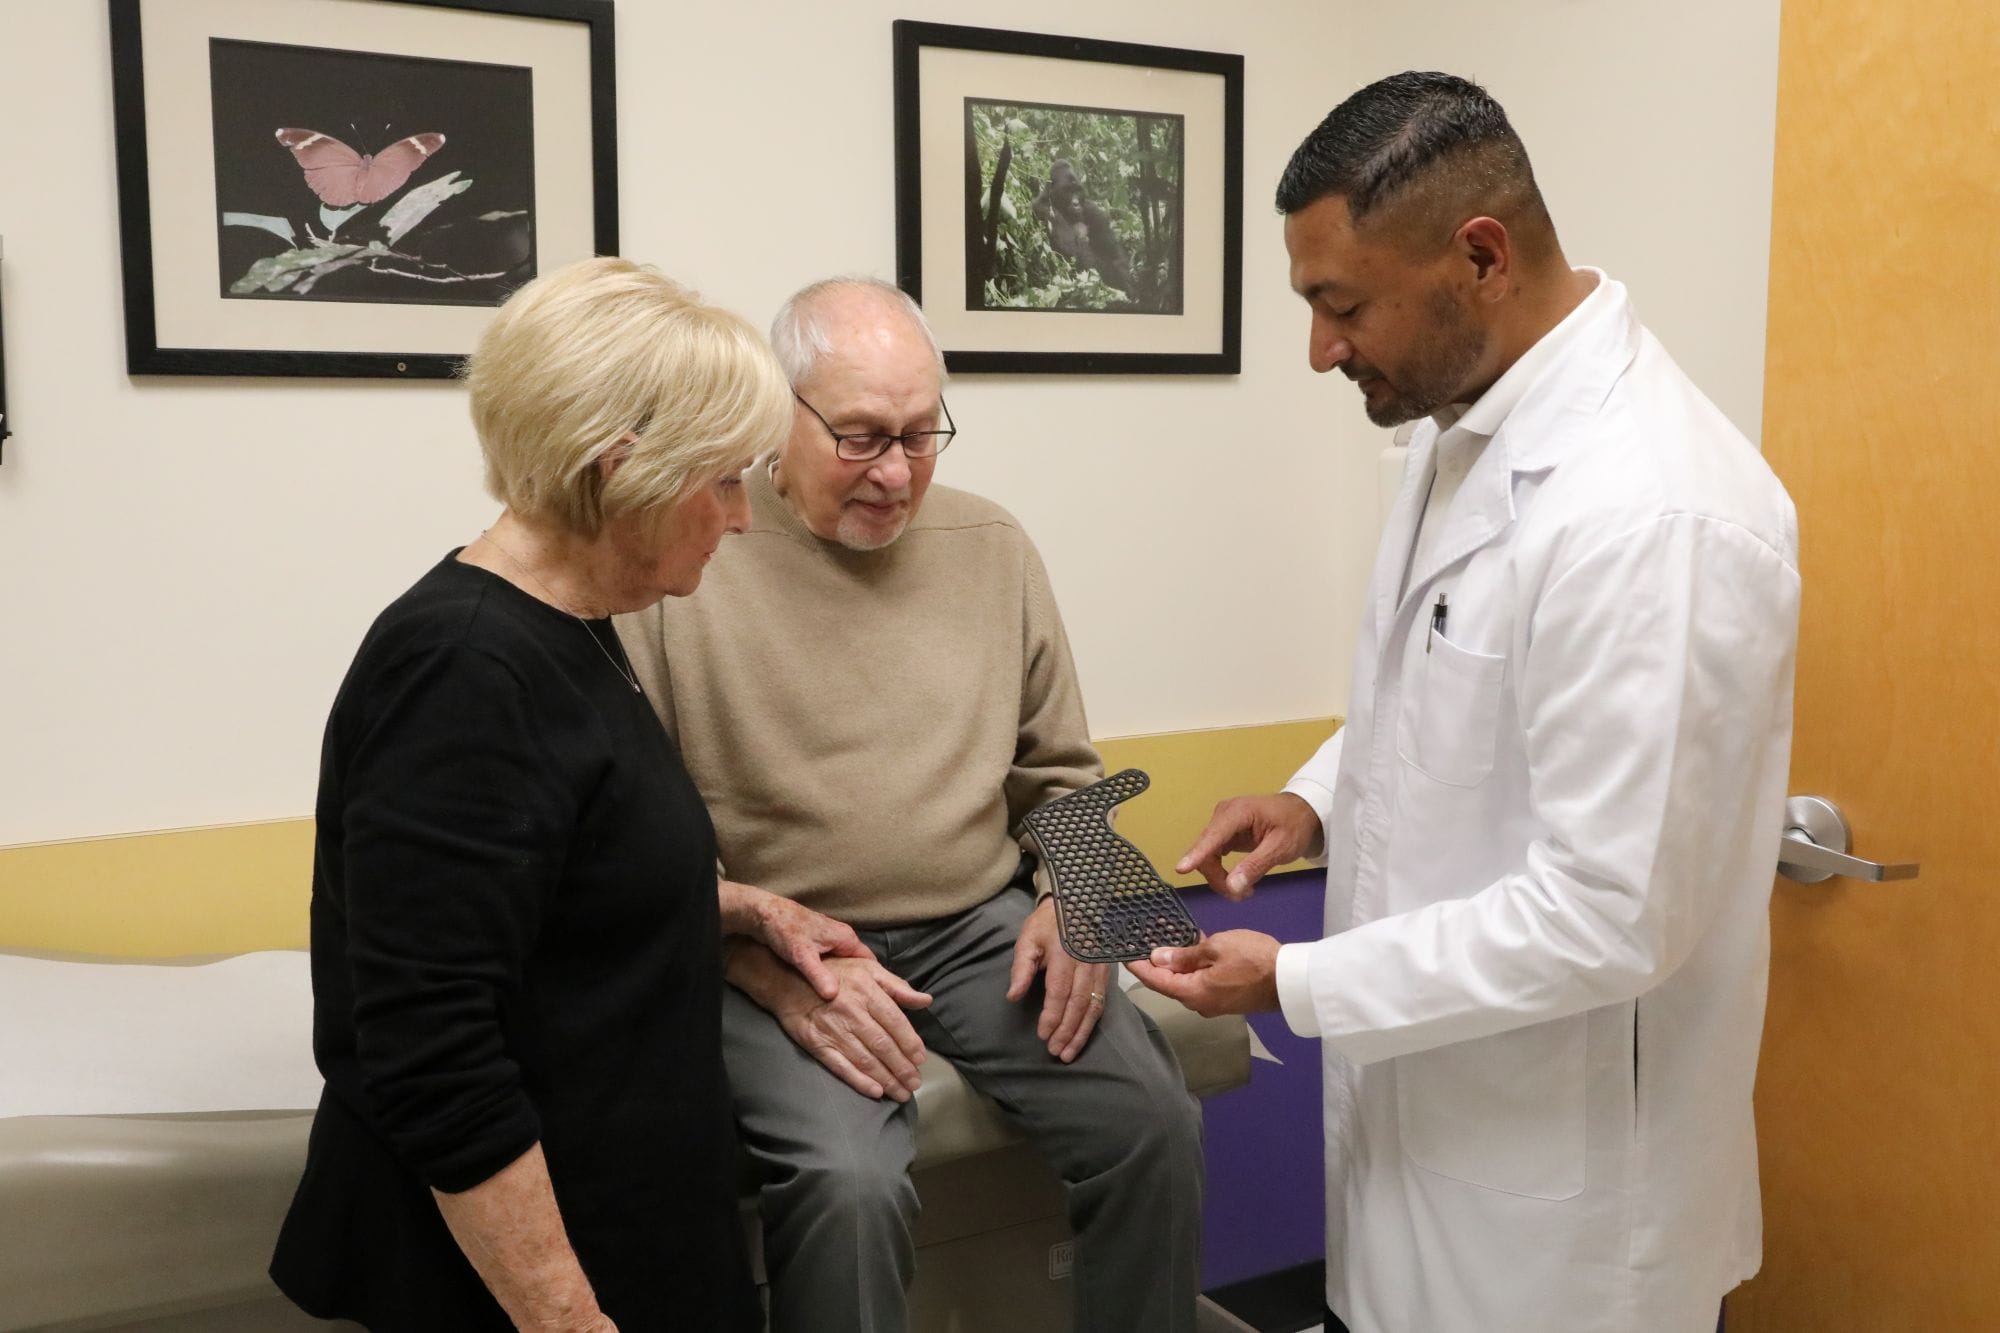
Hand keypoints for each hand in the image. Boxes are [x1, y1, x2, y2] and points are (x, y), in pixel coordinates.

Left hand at [720, 879, 871, 1000]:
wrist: (762, 914)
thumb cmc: (784, 929)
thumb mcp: (802, 955)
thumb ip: (819, 975)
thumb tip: (833, 995)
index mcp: (845, 938)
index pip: (870, 962)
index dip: (874, 981)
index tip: (875, 1000)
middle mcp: (840, 937)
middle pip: (858, 964)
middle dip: (859, 983)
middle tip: (859, 1004)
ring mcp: (828, 940)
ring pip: (844, 964)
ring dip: (843, 979)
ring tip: (843, 1000)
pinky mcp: (816, 945)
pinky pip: (831, 963)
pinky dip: (830, 974)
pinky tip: (824, 988)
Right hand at [729, 943, 931, 1100]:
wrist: (786, 979)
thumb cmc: (833, 973)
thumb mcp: (867, 969)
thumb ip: (897, 987)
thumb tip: (925, 1001)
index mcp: (867, 991)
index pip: (896, 1022)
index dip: (911, 1044)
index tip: (921, 1060)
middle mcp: (851, 1011)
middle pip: (883, 1045)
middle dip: (902, 1068)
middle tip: (915, 1084)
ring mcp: (832, 1029)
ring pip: (865, 1059)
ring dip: (886, 1079)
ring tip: (902, 1093)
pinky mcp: (816, 1044)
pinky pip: (840, 1066)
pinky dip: (859, 1081)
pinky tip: (875, 1091)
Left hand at [1006, 897, 1109, 1062]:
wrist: (1076, 905)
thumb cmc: (1047, 924)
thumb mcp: (1028, 939)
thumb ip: (1021, 968)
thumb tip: (1013, 996)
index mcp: (1065, 955)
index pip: (1060, 992)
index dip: (1052, 1016)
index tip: (1043, 1035)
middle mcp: (1086, 965)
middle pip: (1079, 1005)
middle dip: (1067, 1031)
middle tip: (1056, 1052)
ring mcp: (1099, 970)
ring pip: (1093, 1007)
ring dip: (1081, 1033)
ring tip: (1069, 1053)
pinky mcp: (1106, 974)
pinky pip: (1102, 1002)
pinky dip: (1092, 1022)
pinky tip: (1083, 1036)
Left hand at [1127, 930, 1281, 1017]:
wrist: (1290, 980)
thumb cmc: (1253, 959)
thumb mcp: (1216, 948)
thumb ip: (1184, 954)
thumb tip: (1158, 958)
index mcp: (1192, 993)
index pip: (1155, 981)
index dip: (1137, 966)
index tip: (1122, 954)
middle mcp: (1199, 1003)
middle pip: (1168, 982)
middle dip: (1155, 961)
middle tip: (1143, 938)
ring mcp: (1213, 1002)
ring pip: (1186, 981)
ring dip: (1176, 961)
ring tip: (1166, 935)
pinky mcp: (1225, 997)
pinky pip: (1202, 981)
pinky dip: (1194, 965)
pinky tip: (1191, 945)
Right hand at [1176, 793, 1322, 900]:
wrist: (1302, 812)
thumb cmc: (1294, 825)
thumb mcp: (1280, 847)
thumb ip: (1255, 866)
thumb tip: (1231, 887)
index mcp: (1238, 812)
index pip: (1212, 836)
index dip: (1197, 854)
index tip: (1181, 869)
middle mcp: (1223, 816)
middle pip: (1206, 851)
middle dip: (1218, 878)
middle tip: (1240, 896)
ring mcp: (1221, 825)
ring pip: (1207, 858)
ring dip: (1220, 879)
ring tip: (1244, 892)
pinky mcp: (1223, 835)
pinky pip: (1213, 857)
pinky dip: (1222, 873)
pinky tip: (1238, 882)